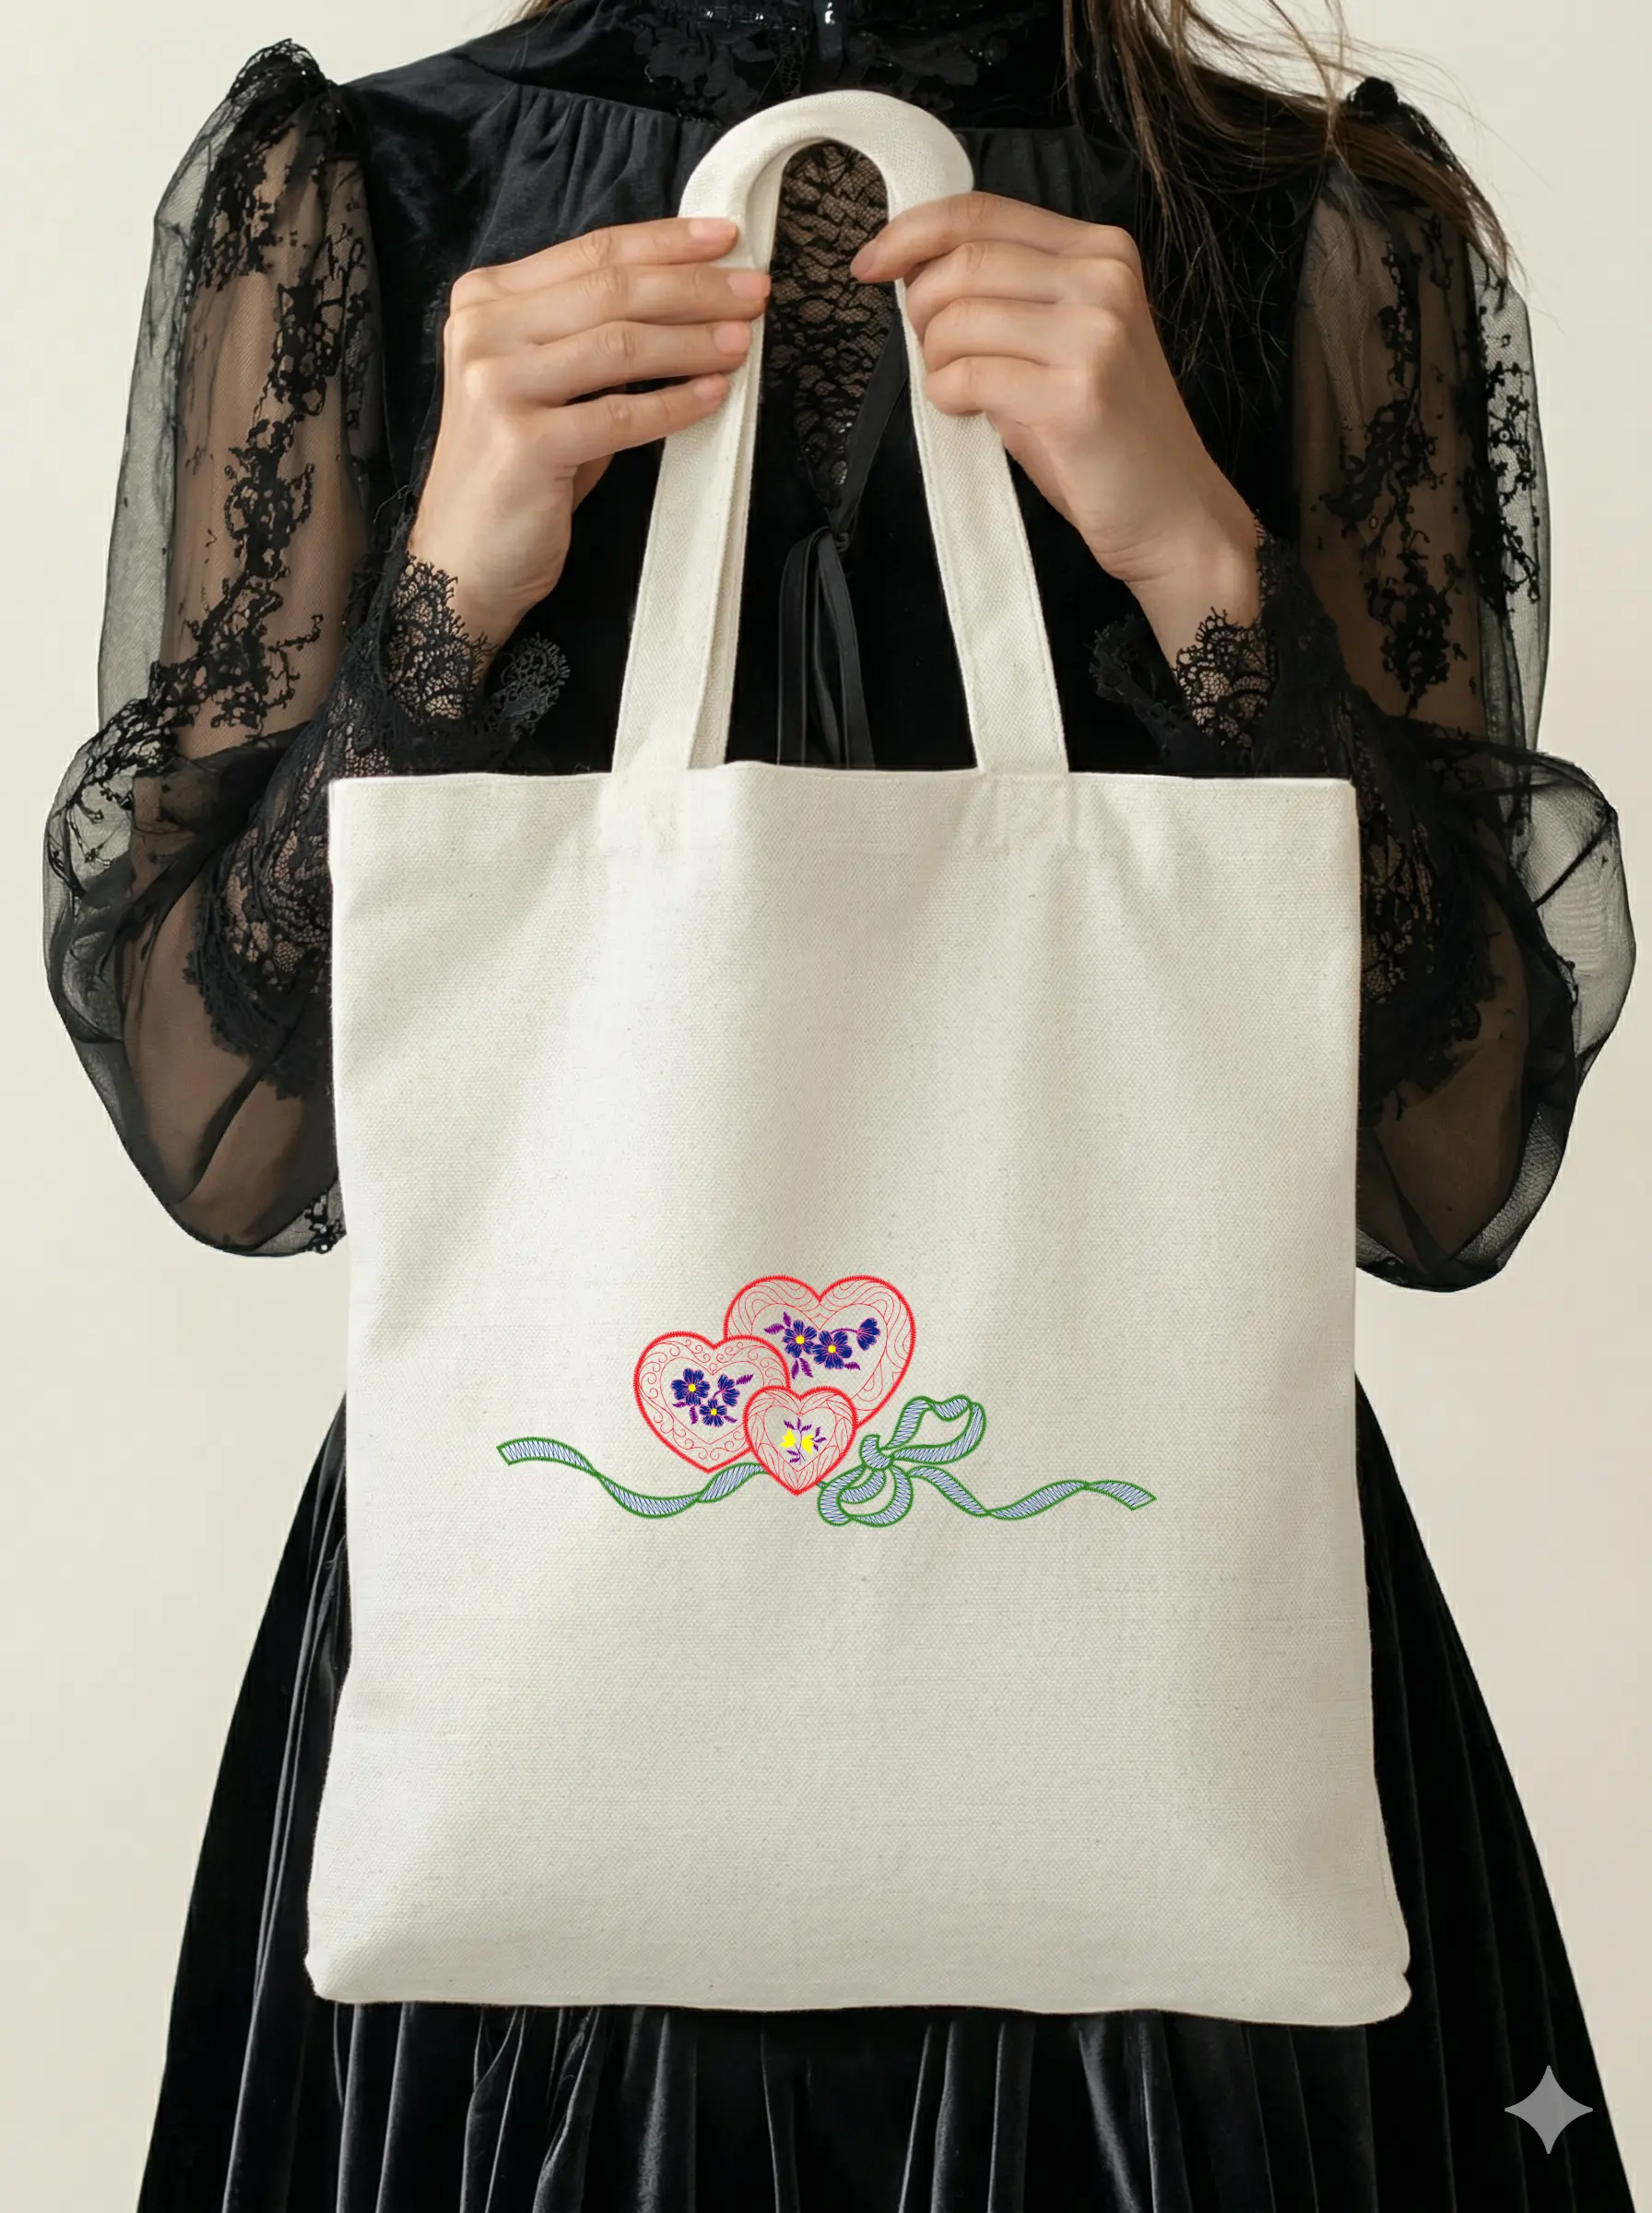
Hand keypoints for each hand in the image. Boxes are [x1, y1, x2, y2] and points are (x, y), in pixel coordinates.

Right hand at [407, 217, 770, 646]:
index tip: (727, 239)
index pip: (591, 253)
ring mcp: (496, 385)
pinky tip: (714, 396)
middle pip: (611, 289)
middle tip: (755, 292)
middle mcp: (483, 331)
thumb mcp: (547, 386)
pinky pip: (621, 416)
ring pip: (619, 344)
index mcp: (485, 300)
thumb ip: (591, 336)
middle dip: (694, 286)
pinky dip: (674, 406)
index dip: (666, 242)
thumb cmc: (519, 474)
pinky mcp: (523, 444)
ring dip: (692, 341)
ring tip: (742, 342)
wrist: (463, 560)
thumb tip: (687, 299)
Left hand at [852, 194, 1260, 658]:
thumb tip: (918, 273)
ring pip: (959, 318)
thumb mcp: (1064, 341)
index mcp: (1100, 251)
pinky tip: (969, 412)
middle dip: (921, 307)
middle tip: (929, 352)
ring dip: (935, 359)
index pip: (982, 212)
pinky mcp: (1074, 395)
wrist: (1170, 510)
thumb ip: (1009, 297)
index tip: (871, 263)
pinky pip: (969, 376)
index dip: (911, 232)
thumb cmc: (1105, 434)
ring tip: (957, 389)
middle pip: (964, 260)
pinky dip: (948, 396)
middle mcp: (1102, 280)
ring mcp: (1093, 335)